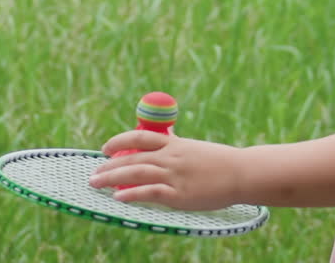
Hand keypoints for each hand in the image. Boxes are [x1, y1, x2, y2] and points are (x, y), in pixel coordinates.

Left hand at [90, 131, 244, 210]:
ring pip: (137, 173)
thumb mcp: (194, 147)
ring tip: (97, 183)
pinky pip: (151, 193)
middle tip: (93, 174)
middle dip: (109, 166)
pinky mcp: (179, 194)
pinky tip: (119, 198)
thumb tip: (164, 136)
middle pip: (133, 158)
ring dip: (113, 178)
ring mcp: (175, 175)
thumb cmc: (219, 161)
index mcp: (175, 144)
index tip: (105, 148)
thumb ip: (176, 144)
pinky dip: (133, 195)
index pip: (140, 137)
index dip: (119, 141)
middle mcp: (171, 157)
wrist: (241, 173)